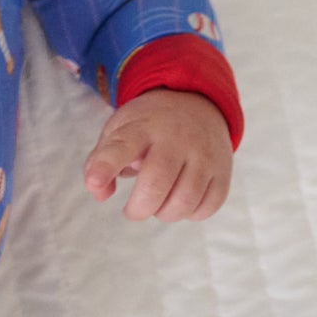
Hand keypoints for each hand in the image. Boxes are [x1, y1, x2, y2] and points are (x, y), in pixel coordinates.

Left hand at [82, 89, 231, 221]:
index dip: (105, 168)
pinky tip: (181, 202)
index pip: (120, 148)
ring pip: (185, 201)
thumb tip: (99, 194)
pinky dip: (191, 213)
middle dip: (139, 209)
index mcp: (141, 128)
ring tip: (158, 204)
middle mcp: (176, 139)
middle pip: (156, 184)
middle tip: (133, 210)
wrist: (196, 103)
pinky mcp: (223, 170)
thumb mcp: (118, 130)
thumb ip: (100, 161)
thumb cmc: (147, 126)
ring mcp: (204, 154)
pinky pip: (209, 205)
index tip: (93, 184)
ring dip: (165, 213)